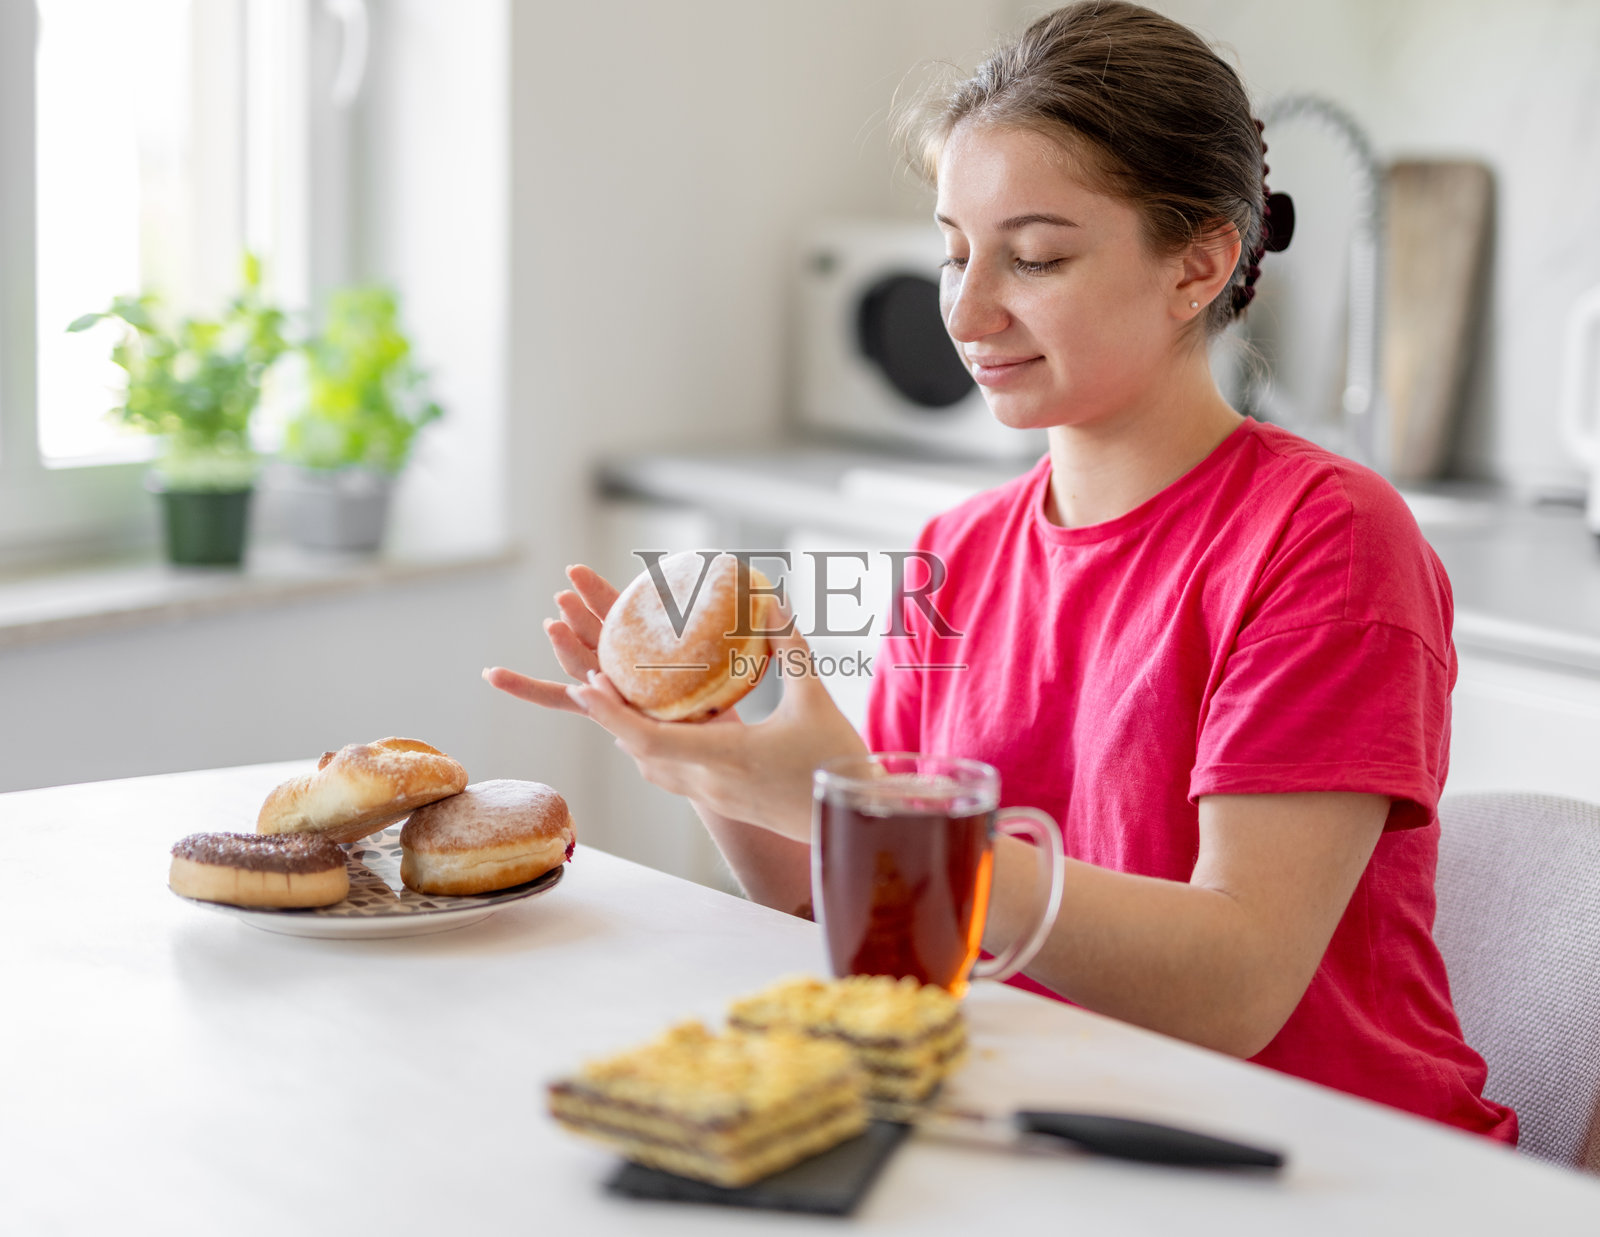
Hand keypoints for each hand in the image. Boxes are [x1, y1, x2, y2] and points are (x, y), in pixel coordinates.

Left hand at [484, 564, 867, 841]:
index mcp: (724, 757)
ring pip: (653, 765)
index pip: (648, 738)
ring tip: (616, 696)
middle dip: (609, 715)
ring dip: (629, 733)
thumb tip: (773, 601)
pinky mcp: (724, 801)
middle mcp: (709, 781)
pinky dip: (655, 747)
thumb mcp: (816, 700)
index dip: (611, 712)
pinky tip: (662, 725)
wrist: (853, 823)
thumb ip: (791, 649)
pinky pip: (673, 773)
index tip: (585, 683)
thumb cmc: (838, 764)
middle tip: (589, 677)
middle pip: (639, 751)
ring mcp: (715, 796)